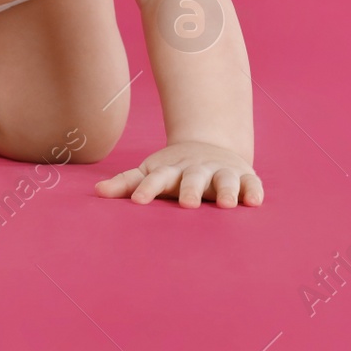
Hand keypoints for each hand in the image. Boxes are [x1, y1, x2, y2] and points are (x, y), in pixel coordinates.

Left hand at [95, 141, 264, 207]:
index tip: (138, 202)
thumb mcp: (151, 173)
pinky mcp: (244, 176)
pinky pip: (250, 183)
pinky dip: (253, 190)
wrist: (210, 146)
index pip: (157, 179)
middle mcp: (197, 170)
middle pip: (193, 178)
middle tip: (187, 204)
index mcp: (172, 171)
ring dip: (226, 190)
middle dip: (191, 189)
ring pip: (224, 179)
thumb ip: (127, 183)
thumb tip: (96, 191)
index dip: (147, 189)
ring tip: (226, 204)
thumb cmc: (174, 170)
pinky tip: (254, 202)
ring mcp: (221, 172)